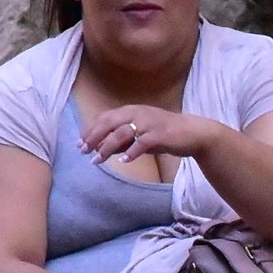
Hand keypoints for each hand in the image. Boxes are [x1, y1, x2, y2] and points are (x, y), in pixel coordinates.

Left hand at [81, 105, 217, 165]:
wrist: (193, 133)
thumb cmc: (165, 134)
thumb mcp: (140, 135)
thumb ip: (123, 140)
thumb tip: (102, 149)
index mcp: (132, 111)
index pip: (105, 118)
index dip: (91, 130)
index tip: (79, 143)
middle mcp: (138, 113)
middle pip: (109, 123)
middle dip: (94, 137)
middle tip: (83, 151)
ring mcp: (149, 123)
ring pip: (122, 132)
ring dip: (107, 146)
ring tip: (97, 159)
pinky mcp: (160, 134)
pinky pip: (142, 143)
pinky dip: (131, 152)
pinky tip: (123, 161)